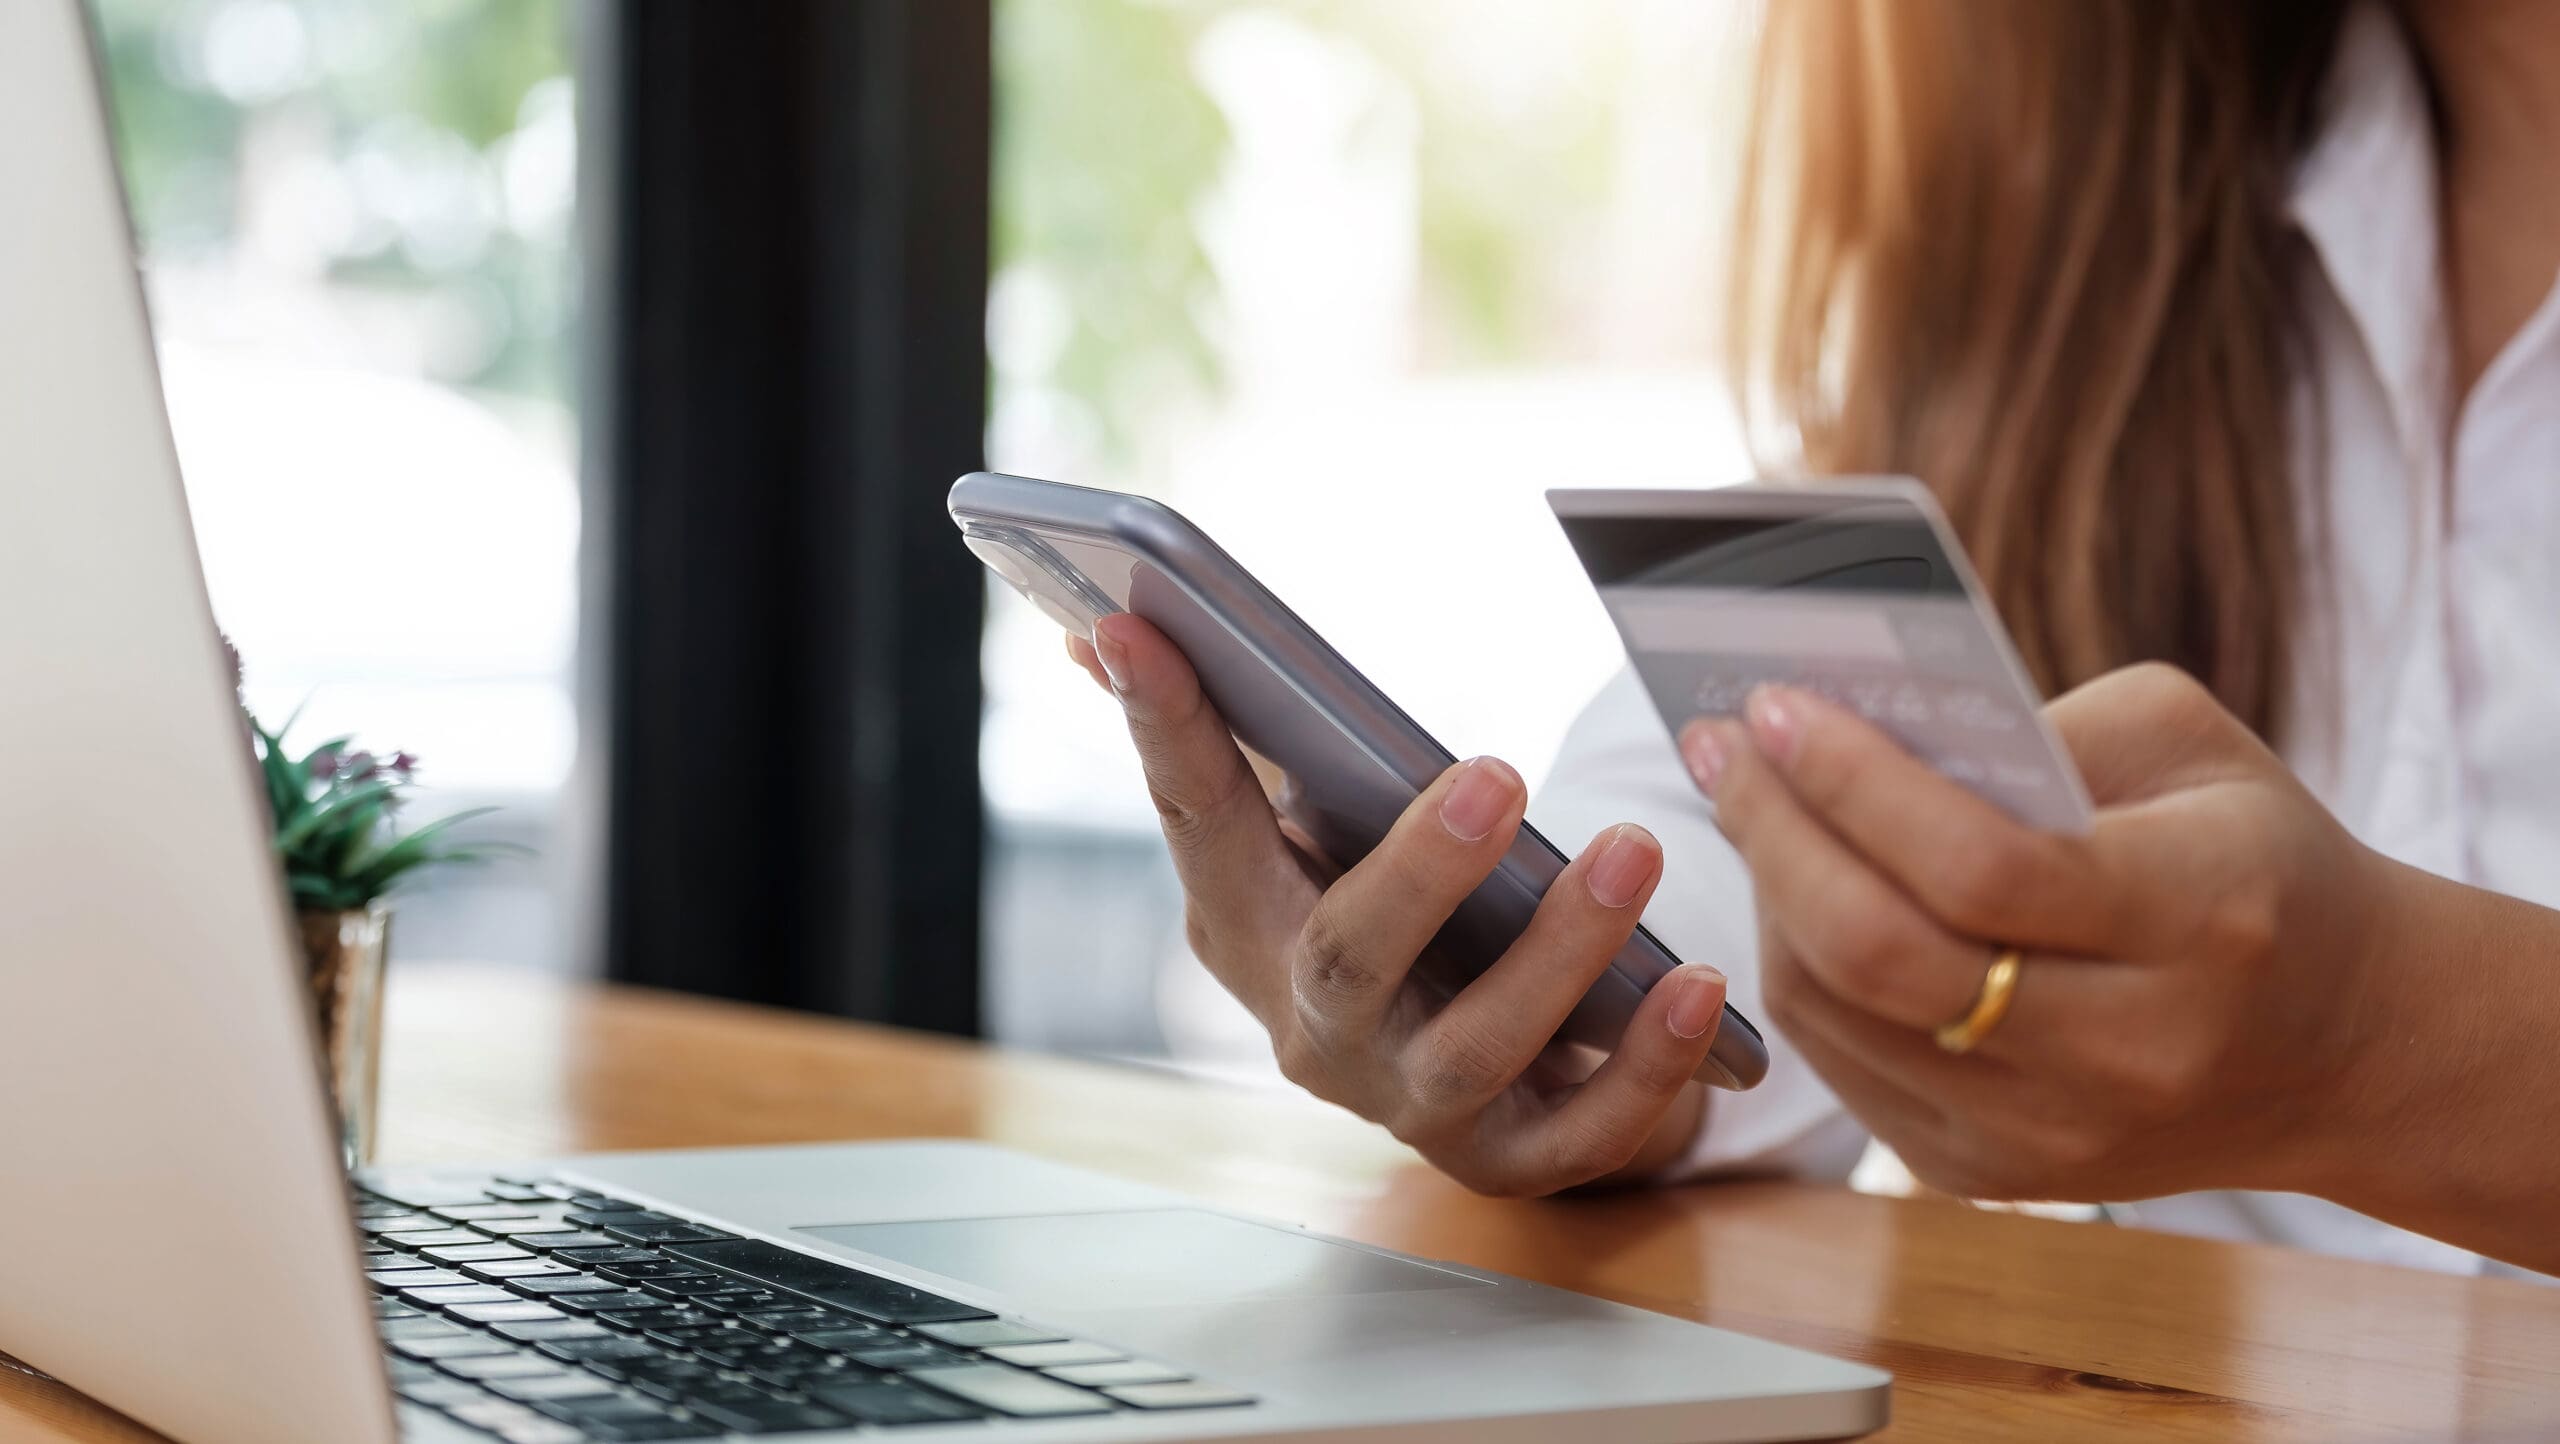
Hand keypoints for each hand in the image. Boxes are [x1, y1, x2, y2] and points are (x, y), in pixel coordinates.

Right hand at [1065, 611, 1729, 1195]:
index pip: (1196, 816)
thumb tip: (1101, 628)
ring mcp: (1409, 1104)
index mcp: (1245, 924)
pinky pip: (1581, 1135)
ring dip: (1561, 952)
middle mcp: (1313, 1029)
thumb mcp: (1311, 817)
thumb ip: (1226, 730)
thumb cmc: (1389, 902)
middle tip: (1498, 772)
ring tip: (1632, 850)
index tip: (1133, 624)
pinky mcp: (1510, 1158)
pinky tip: (1701, 986)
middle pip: (1347, 958)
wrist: (1476, 1059)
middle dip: (1420, 871)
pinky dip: (1644, 1066)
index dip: (1162, 723)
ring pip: (1476, 1048)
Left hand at [1681, 663, 2403, 1203]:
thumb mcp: (2189, 749)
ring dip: (1766, 896)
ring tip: (1747, 803)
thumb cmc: (2252, 860)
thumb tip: (1851, 718)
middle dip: (1773, 835)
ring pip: (1837, 1012)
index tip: (1771, 705)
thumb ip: (2030, 722)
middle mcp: (2123, 1052)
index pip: (1979, 866)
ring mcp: (2050, 1136)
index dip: (1852, 782)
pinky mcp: (1993, 1174)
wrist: (2346, 1045)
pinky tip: (1792, 891)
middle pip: (1880, 953)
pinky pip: (1843, 1063)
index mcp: (2194, 922)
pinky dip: (1798, 966)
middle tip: (1721, 747)